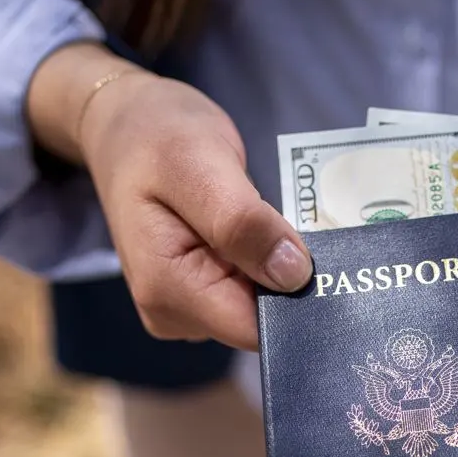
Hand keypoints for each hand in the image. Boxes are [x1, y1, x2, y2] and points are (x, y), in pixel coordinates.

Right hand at [28, 45, 311, 349]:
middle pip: (258, 322)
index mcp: (166, 288)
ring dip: (278, 274)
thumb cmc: (158, 136)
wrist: (128, 129)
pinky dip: (265, 269)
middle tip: (307, 232)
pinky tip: (263, 237)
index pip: (253, 327)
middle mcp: (172, 313)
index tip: (328, 267)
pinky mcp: (197, 297)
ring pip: (257, 309)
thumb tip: (293, 276)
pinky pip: (248, 296)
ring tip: (278, 227)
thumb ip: (242, 222)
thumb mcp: (200, 164)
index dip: (295, 302)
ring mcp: (184, 310)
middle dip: (288, 284)